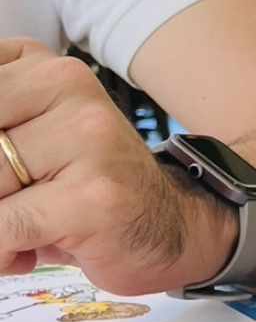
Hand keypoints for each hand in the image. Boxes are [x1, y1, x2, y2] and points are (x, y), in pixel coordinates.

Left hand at [0, 39, 236, 293]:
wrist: (171, 228)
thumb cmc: (82, 187)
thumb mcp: (23, 137)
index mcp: (41, 67)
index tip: (1, 170)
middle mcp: (68, 89)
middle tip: (8, 203)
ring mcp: (88, 140)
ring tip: (13, 232)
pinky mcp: (94, 196)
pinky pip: (5, 226)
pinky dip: (0, 251)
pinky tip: (20, 254)